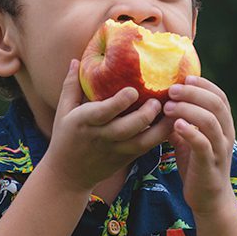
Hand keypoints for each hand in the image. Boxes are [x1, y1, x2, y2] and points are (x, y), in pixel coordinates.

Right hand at [43, 59, 173, 191]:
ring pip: (143, 141)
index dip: (120, 102)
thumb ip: (71, 86)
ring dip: (161, 127)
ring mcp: (116, 149)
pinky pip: (147, 147)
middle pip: (128, 128)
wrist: (68, 176)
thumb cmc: (65, 138)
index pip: (104, 112)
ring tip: (173, 110)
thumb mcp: (63, 111)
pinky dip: (161, 136)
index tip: (133, 90)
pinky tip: (173, 121)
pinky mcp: (127, 158)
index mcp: (84, 122)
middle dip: (146, 114)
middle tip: (158, 100)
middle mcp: (101, 137)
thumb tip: (75, 60)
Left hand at [163, 76, 235, 214]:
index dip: (204, 85)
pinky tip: (176, 125)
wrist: (209, 200)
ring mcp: (219, 149)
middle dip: (193, 93)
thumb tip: (161, 102)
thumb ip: (181, 121)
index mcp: (223, 125)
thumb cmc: (197, 166)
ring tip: (168, 106)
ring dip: (188, 109)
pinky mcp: (210, 164)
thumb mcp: (189, 139)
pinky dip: (190, 132)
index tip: (184, 78)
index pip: (220, 97)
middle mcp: (225, 134)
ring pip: (210, 121)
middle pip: (216, 104)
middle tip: (171, 90)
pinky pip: (203, 144)